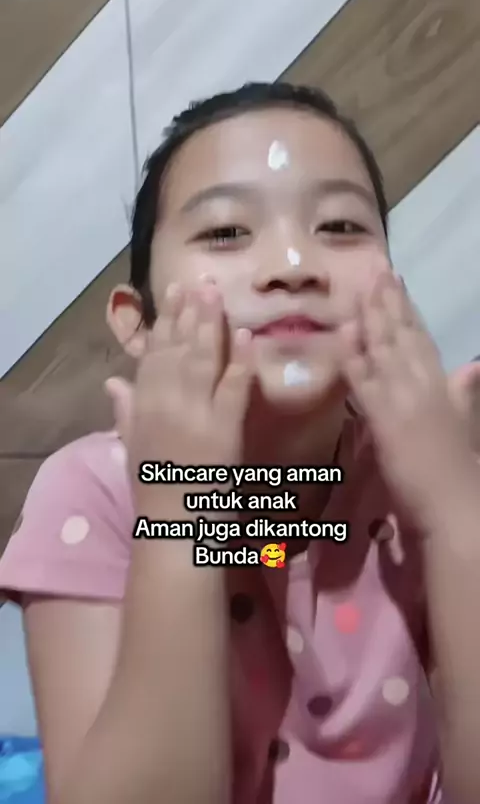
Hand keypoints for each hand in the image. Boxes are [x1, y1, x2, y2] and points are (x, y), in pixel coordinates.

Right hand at [105, 282, 252, 510]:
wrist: (175, 528)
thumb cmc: (154, 490)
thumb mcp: (131, 448)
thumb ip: (124, 412)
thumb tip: (112, 382)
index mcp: (143, 408)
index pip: (154, 355)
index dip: (164, 322)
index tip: (173, 294)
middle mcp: (166, 405)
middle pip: (178, 350)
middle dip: (189, 313)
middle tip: (200, 282)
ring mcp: (196, 415)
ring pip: (202, 360)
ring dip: (210, 325)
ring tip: (217, 295)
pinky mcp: (225, 430)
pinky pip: (234, 388)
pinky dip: (240, 361)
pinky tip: (246, 335)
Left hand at [340, 270, 476, 531]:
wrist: (455, 503)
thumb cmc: (457, 469)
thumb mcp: (464, 422)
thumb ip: (463, 392)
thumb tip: (472, 365)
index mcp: (442, 384)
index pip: (421, 337)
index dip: (407, 308)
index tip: (395, 281)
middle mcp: (423, 383)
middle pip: (402, 334)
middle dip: (387, 300)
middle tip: (375, 268)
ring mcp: (403, 398)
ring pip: (384, 348)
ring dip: (371, 315)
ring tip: (362, 285)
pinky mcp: (384, 418)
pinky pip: (364, 379)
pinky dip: (354, 354)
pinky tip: (344, 332)